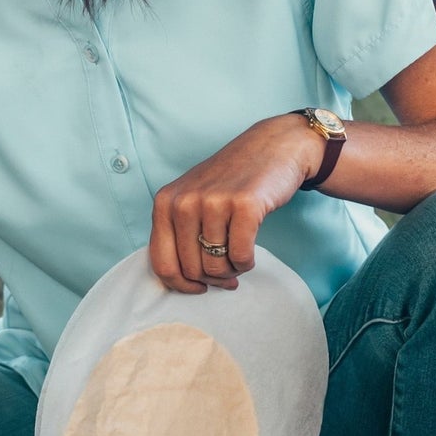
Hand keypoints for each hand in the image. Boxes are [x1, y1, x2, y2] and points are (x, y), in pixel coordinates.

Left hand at [149, 114, 321, 292]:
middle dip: (212, 278)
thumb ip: (178, 234)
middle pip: (191, 269)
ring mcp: (213, 202)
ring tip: (239, 258)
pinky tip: (250, 252)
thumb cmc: (232, 180)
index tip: (199, 288)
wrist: (272, 147)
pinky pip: (240, 257)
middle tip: (228, 272)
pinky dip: (246, 263)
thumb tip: (183, 281)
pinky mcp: (244, 205)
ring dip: (231, 271)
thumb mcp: (192, 199)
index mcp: (164, 202)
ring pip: (215, 266)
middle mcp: (184, 201)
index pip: (162, 263)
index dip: (181, 285)